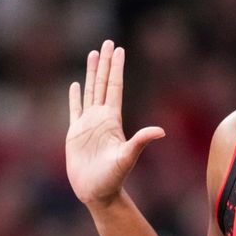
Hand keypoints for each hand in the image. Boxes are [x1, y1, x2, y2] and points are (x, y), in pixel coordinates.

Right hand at [66, 40, 164, 207]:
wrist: (98, 192)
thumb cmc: (113, 178)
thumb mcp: (128, 157)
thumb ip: (141, 142)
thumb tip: (161, 131)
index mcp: (113, 120)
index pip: (114, 87)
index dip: (116, 68)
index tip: (119, 49)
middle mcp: (102, 118)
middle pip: (103, 83)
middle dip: (106, 63)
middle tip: (107, 42)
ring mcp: (89, 124)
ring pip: (90, 92)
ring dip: (91, 73)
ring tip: (93, 54)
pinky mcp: (75, 134)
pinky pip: (74, 110)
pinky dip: (75, 96)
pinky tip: (76, 85)